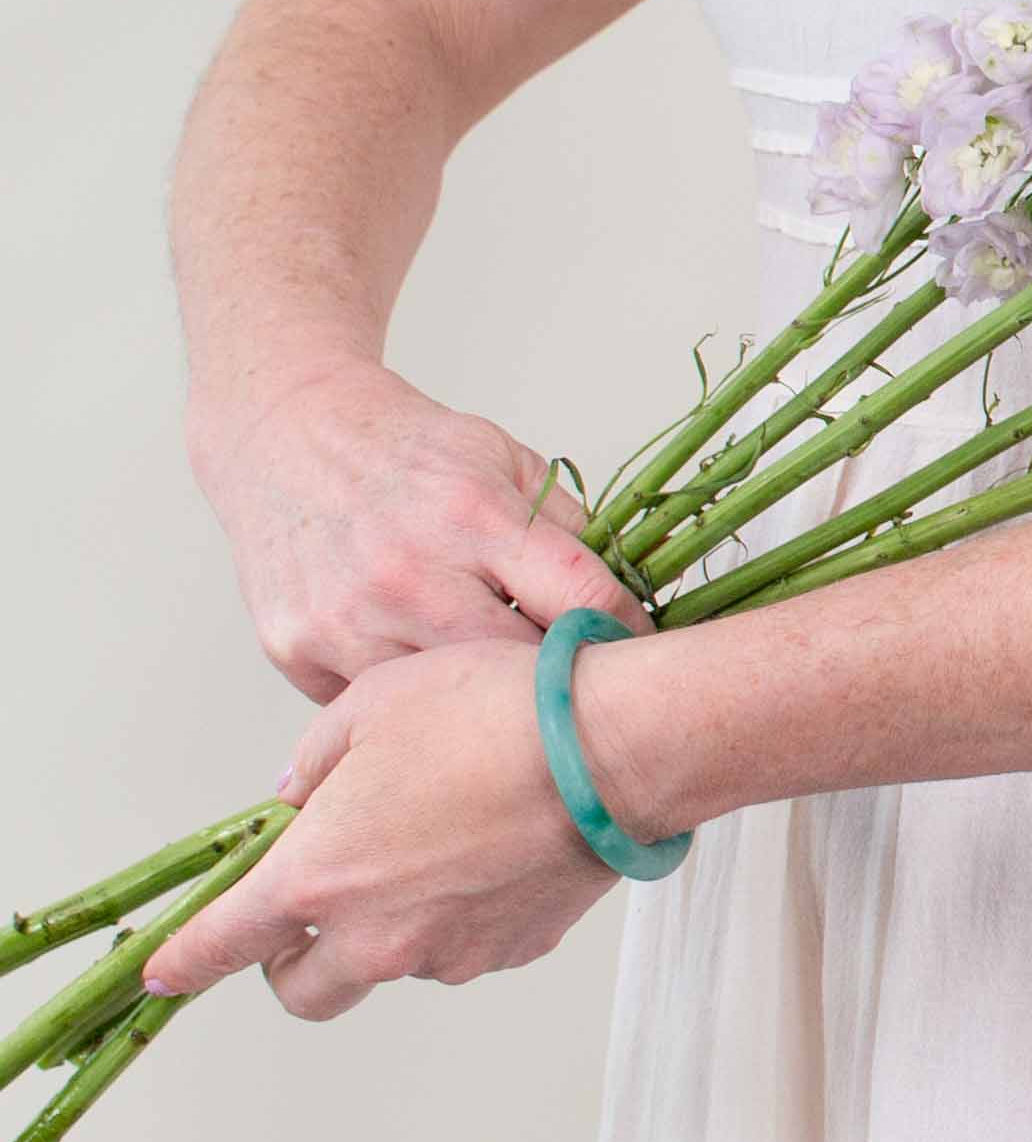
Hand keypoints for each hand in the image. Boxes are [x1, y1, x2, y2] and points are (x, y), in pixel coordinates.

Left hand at [141, 639, 639, 1018]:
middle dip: (291, 960)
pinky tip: (495, 850)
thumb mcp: (375, 704)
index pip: (222, 943)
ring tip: (438, 845)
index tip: (162, 973)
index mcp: (319, 874)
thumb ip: (317, 759)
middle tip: (310, 911)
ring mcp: (452, 952)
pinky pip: (466, 946)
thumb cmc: (494, 711)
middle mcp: (378, 934)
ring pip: (392, 964)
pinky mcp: (517, 949)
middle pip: (303, 990)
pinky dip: (462, 916)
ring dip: (389, 928)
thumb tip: (305, 794)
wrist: (617, 746)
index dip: (183, 961)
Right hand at [189, 358, 642, 698]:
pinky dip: (406, 701)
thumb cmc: (408, 452)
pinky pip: (376, 708)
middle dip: (555, 678)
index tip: (636, 648)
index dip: (623, 632)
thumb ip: (567, 529)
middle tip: (573, 682)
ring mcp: (347, 619)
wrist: (284, 433)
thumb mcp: (504, 460)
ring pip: (445, 702)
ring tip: (497, 687)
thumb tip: (634, 599)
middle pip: (517, 668)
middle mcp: (408, 572)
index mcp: (474, 515)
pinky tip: (419, 677)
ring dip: (478, 700)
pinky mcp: (296, 651)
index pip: (582, 599)